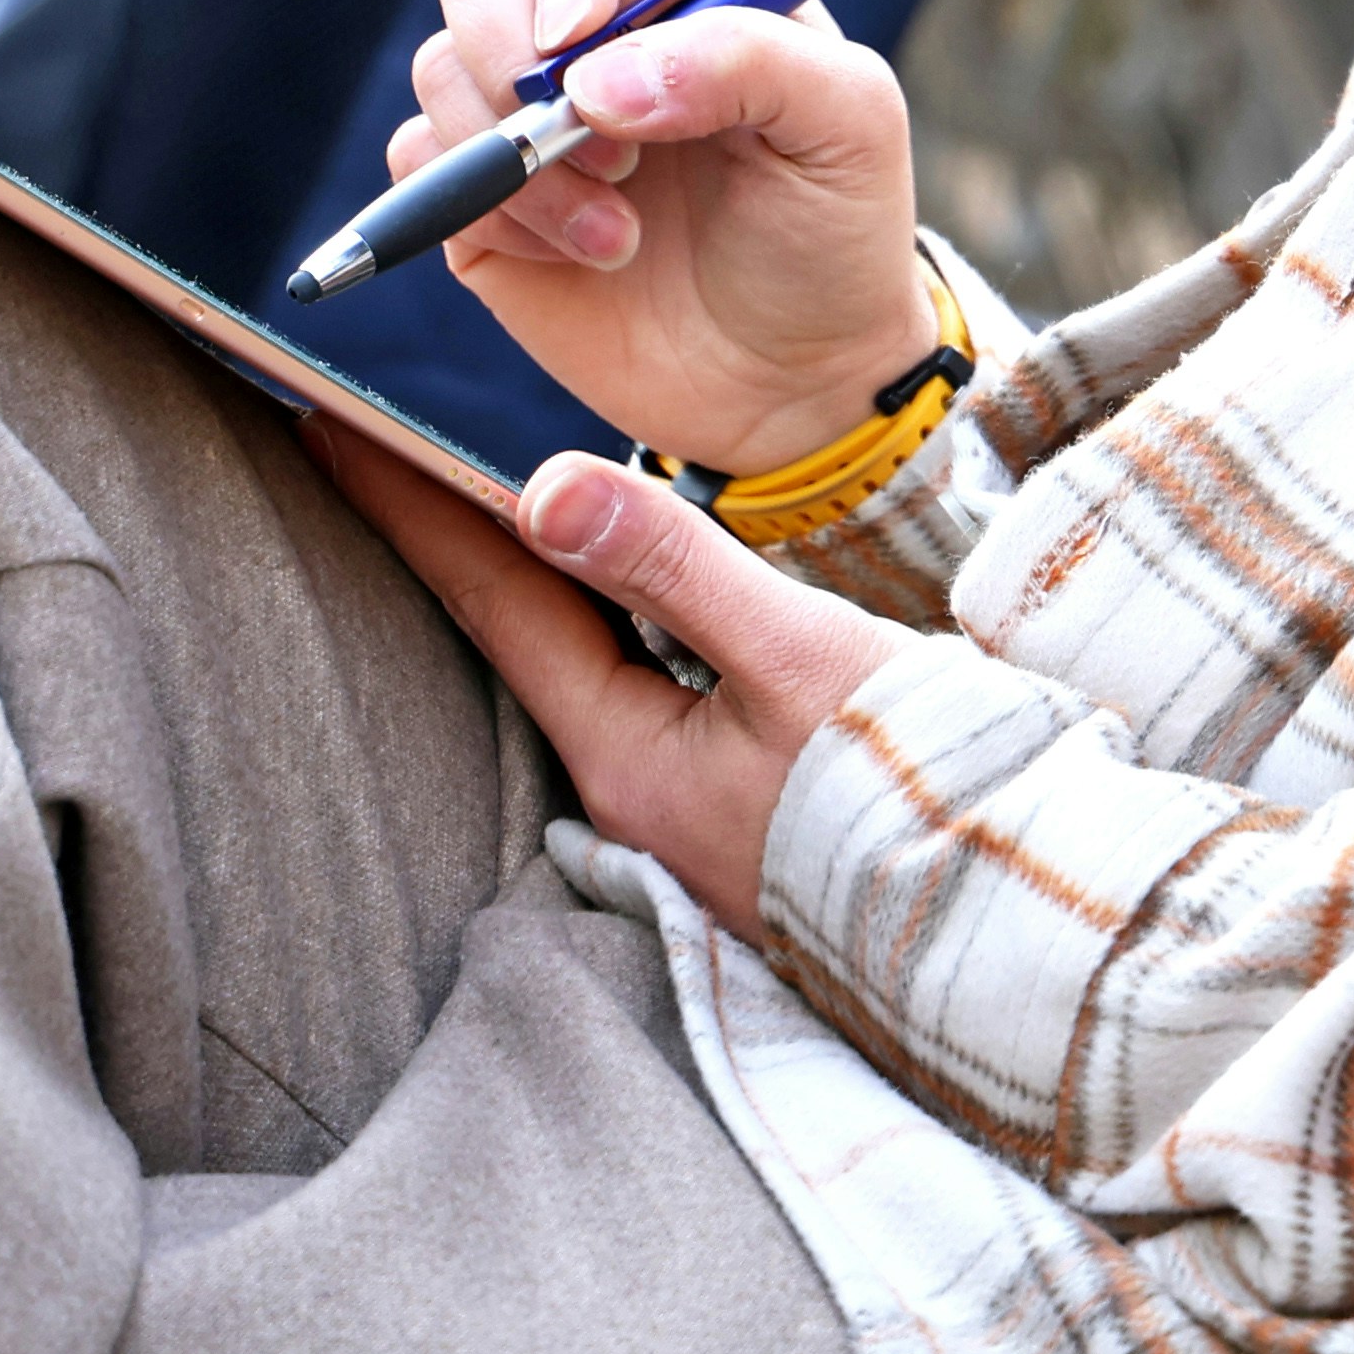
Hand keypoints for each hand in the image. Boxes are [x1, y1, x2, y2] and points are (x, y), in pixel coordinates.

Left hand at [312, 419, 904, 929]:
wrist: (1024, 928)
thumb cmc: (920, 797)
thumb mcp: (800, 662)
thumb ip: (676, 569)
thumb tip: (546, 487)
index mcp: (629, 755)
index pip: (494, 603)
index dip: (411, 507)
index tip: (330, 425)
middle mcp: (637, 787)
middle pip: (519, 633)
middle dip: (454, 534)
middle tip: (381, 434)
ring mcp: (689, 802)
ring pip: (581, 659)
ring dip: (532, 571)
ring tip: (473, 487)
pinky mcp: (743, 798)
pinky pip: (642, 682)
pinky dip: (608, 610)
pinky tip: (616, 578)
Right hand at [393, 0, 940, 471]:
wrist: (799, 377)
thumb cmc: (834, 226)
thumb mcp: (845, 122)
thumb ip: (743, 62)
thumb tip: (592, 82)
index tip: (582, 27)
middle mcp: (587, 13)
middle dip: (516, 55)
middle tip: (606, 142)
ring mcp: (523, 104)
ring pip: (439, 66)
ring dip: (520, 157)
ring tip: (623, 224)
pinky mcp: (476, 195)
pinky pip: (420, 164)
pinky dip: (490, 211)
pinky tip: (588, 251)